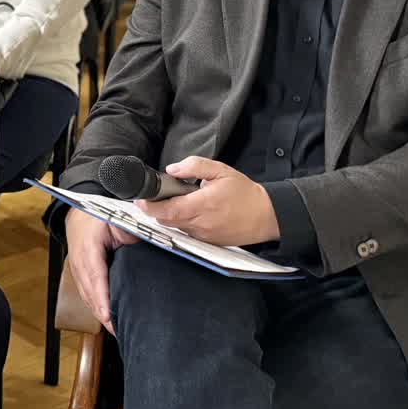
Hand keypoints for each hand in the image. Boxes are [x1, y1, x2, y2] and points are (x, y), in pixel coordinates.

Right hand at [65, 207, 136, 334]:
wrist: (79, 216)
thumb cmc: (98, 218)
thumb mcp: (116, 220)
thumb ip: (129, 235)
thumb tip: (145, 248)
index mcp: (88, 248)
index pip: (95, 277)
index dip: (101, 298)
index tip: (108, 316)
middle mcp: (79, 262)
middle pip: (89, 293)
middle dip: (102, 314)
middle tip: (119, 332)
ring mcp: (76, 270)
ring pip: (86, 296)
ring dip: (99, 314)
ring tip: (115, 330)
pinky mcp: (78, 276)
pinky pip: (85, 294)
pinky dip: (95, 307)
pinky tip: (106, 318)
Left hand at [136, 157, 279, 246]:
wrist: (267, 216)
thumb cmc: (244, 192)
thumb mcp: (221, 170)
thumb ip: (194, 166)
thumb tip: (171, 169)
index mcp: (202, 205)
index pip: (167, 210)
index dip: (149, 206)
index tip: (140, 199)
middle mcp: (200, 224)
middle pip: (166, 220)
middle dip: (156, 210)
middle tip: (153, 197)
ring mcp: (204, 236)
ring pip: (175, 227)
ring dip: (169, 216)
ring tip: (173, 202)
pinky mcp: (208, 243)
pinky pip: (187, 233)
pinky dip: (182, 223)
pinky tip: (189, 212)